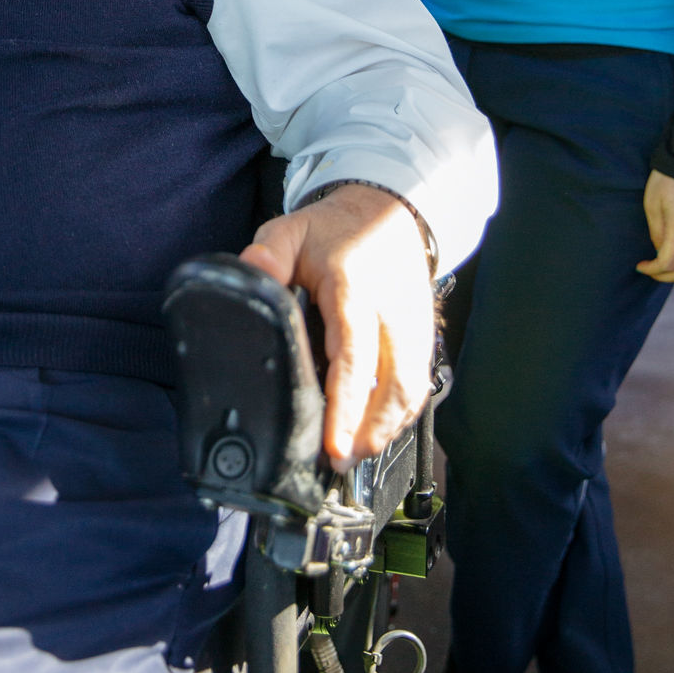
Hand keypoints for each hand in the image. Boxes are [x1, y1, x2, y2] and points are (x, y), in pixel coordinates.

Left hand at [240, 184, 434, 467]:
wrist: (389, 210)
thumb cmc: (335, 228)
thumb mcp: (291, 229)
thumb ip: (268, 252)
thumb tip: (250, 270)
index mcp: (355, 287)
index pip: (354, 353)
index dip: (347, 403)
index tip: (336, 442)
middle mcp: (392, 310)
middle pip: (394, 382)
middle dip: (372, 430)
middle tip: (342, 462)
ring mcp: (414, 325)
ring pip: (412, 388)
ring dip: (388, 428)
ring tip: (356, 455)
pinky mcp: (423, 335)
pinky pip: (419, 382)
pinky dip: (402, 413)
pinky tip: (378, 433)